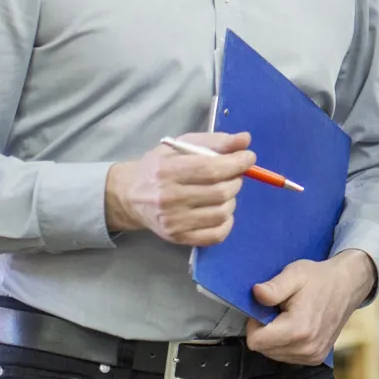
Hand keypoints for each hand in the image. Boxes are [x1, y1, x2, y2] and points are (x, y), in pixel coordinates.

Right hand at [104, 132, 253, 245]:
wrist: (130, 196)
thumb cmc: (159, 166)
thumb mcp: (181, 145)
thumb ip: (215, 141)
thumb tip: (245, 140)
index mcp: (166, 171)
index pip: (211, 169)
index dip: (237, 163)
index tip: (249, 157)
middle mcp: (168, 199)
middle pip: (220, 192)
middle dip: (236, 180)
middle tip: (234, 174)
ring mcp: (173, 222)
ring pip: (222, 213)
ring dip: (232, 199)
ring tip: (223, 190)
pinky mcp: (178, 238)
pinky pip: (217, 234)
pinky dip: (227, 221)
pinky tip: (220, 209)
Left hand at [245, 252, 377, 365]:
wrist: (348, 286)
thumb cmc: (320, 278)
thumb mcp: (295, 274)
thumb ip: (274, 287)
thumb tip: (256, 293)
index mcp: (298, 329)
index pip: (255, 342)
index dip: (254, 323)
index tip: (267, 308)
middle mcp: (306, 348)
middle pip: (263, 349)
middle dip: (265, 330)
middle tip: (280, 310)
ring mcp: (312, 356)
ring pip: (273, 354)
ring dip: (275, 337)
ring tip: (290, 317)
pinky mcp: (316, 358)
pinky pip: (287, 356)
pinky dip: (286, 343)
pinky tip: (297, 327)